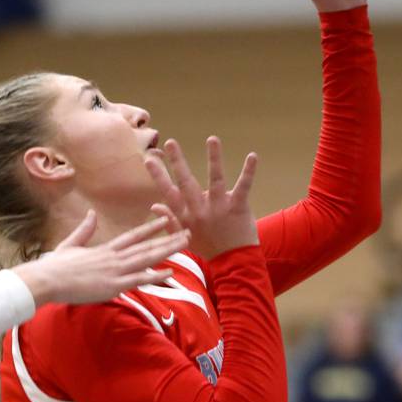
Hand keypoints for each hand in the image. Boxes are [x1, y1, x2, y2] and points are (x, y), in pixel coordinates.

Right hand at [12, 213, 188, 305]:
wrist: (47, 279)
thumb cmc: (55, 266)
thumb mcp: (70, 244)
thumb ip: (84, 229)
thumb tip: (91, 213)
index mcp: (105, 249)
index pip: (133, 236)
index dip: (151, 228)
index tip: (165, 220)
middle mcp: (114, 257)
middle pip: (146, 245)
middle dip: (168, 239)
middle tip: (187, 231)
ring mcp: (115, 271)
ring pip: (147, 258)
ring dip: (168, 251)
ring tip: (185, 244)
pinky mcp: (113, 285)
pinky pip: (139, 280)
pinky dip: (155, 276)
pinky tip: (170, 272)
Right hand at [144, 137, 258, 260]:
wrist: (234, 262)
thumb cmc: (208, 248)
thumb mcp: (183, 238)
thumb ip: (169, 221)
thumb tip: (154, 204)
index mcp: (185, 217)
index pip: (168, 193)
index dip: (158, 176)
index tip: (149, 159)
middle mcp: (200, 210)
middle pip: (187, 183)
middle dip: (177, 162)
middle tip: (171, 142)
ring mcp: (219, 207)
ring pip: (215, 179)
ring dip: (214, 158)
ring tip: (212, 139)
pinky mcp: (238, 207)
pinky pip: (243, 186)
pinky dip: (249, 171)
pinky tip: (252, 156)